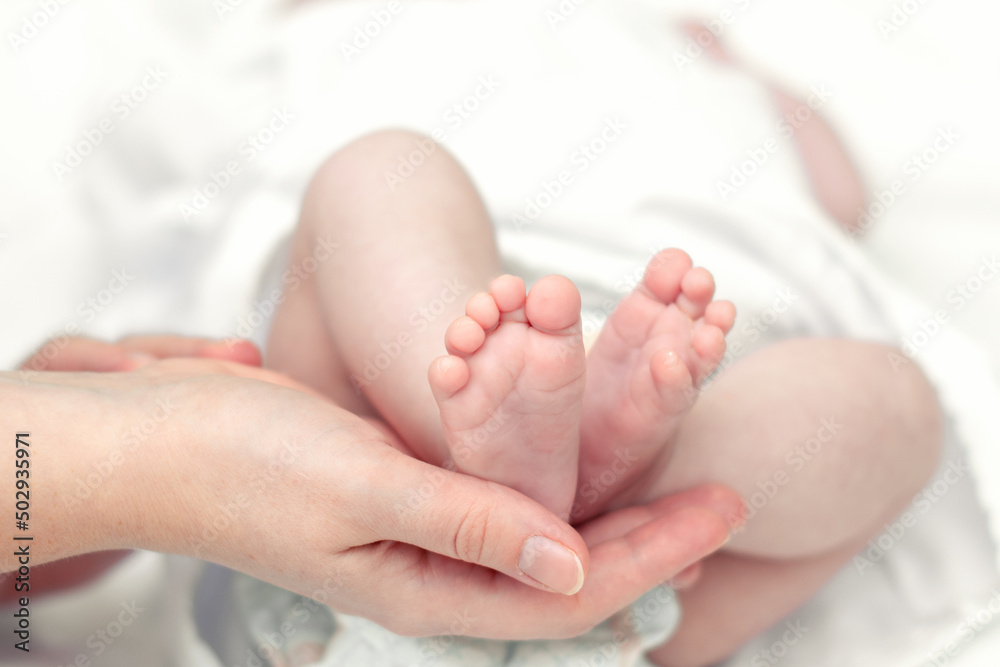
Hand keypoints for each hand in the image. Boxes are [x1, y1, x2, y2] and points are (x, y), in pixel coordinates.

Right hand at [4, 352, 741, 639]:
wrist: (166, 438)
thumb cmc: (247, 463)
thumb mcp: (363, 489)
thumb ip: (468, 526)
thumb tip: (574, 563)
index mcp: (431, 589)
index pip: (571, 592)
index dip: (655, 554)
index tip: (724, 507)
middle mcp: (438, 573)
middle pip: (571, 570)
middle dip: (653, 537)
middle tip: (726, 492)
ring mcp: (426, 535)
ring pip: (544, 534)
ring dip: (611, 506)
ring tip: (678, 474)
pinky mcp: (413, 493)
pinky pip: (505, 494)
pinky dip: (557, 474)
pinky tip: (587, 453)